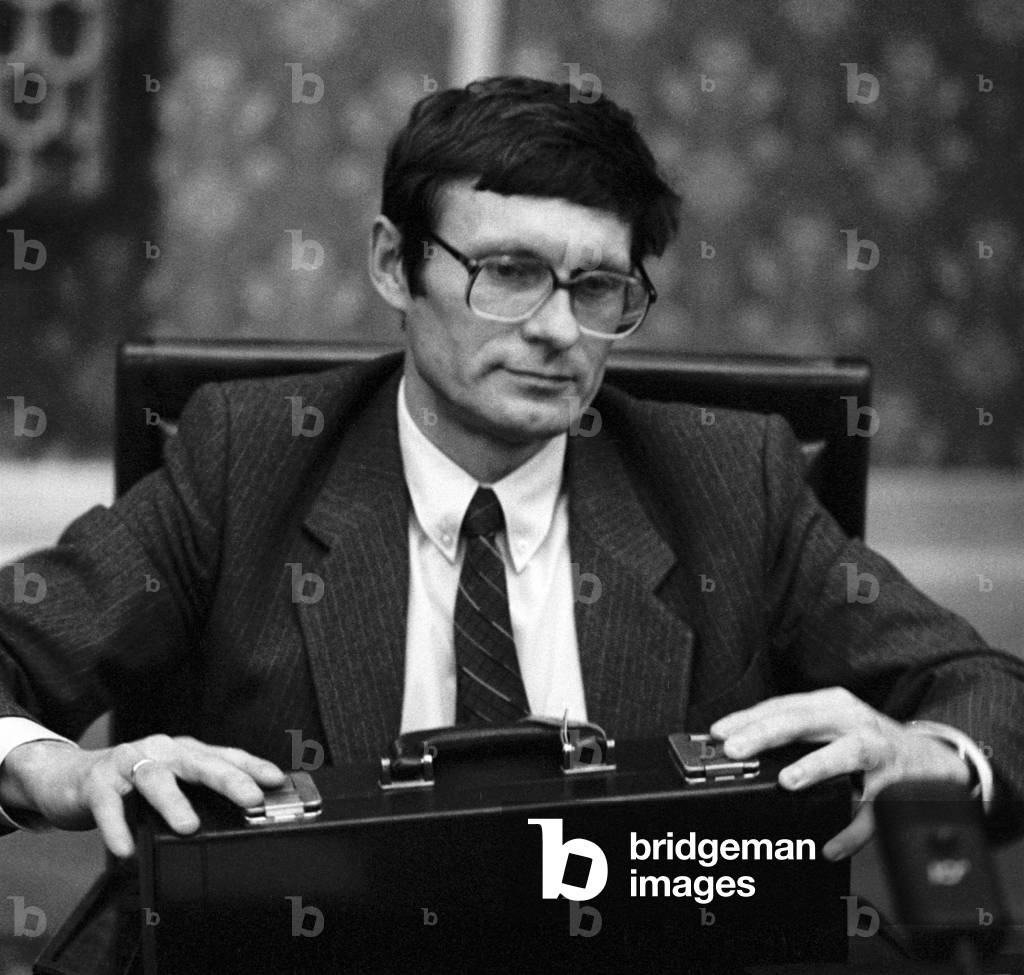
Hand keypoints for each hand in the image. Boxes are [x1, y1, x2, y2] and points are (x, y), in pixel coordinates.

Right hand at [0, 735, 285, 857]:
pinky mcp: (96, 784)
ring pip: (155, 778)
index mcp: (184, 752)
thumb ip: (198, 793)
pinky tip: (126, 849)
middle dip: (228, 779)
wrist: (69, 777)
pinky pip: (108, 806)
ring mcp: (128, 764)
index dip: (252, 766)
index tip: (277, 779)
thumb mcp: (170, 781)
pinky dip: (117, 828)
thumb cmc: (131, 783)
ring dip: (174, 801)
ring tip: (190, 826)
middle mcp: (161, 751)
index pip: (225, 755)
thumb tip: (243, 813)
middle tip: (250, 799)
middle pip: (198, 762)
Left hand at [709, 687, 970, 860]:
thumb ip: (794, 733)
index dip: (748, 718)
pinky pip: (872, 812)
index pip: (783, 707)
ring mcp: (879, 752)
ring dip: (816, 766)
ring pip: (848, 753)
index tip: (719, 733)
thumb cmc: (868, 742)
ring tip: (789, 782)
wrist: (933, 763)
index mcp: (832, 705)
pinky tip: (830, 844)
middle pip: (805, 721)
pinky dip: (851, 830)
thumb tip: (741, 747)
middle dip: (767, 734)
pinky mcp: (898, 786)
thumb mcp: (831, 726)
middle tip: (738, 750)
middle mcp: (854, 722)